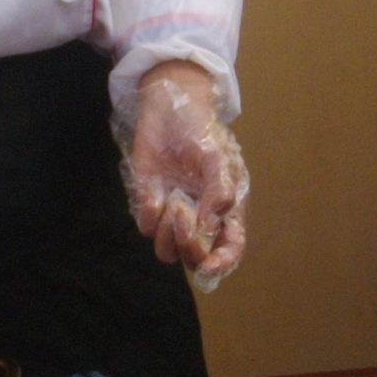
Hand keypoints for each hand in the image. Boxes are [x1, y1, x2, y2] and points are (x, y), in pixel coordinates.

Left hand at [118, 61, 248, 291]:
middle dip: (190, 246)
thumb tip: (210, 225)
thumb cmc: (200, 131)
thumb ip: (220, 192)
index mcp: (225, 210)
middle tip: (186, 213)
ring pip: (168, 251)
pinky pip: (147, 227)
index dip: (221, 264)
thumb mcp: (219, 158)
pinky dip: (151, 214)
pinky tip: (156, 193)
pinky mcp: (149, 204)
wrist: (167, 109)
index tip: (208, 267)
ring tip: (175, 202)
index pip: (229, 249)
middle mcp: (199, 218)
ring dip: (169, 232)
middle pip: (195, 258)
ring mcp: (173, 214)